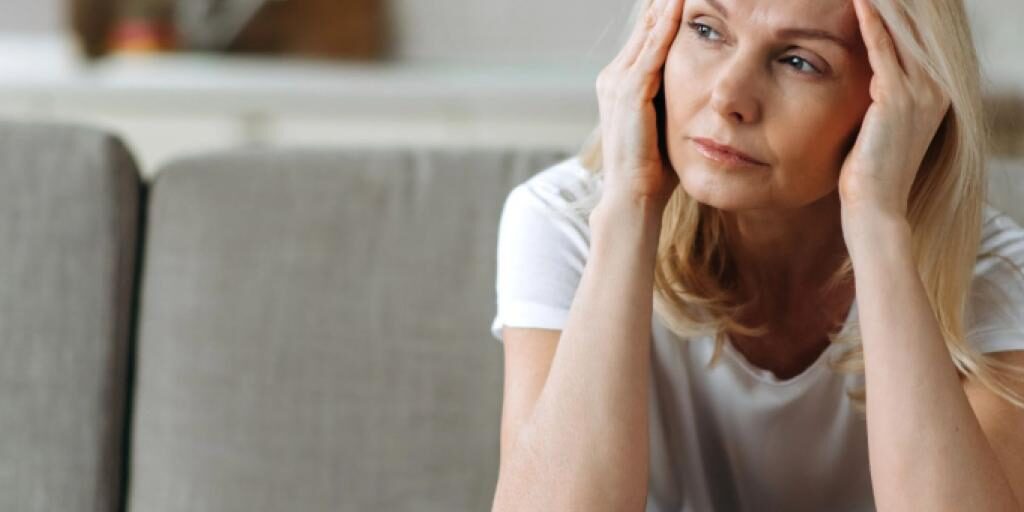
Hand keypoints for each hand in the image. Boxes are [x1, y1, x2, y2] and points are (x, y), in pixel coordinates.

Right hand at [594, 0, 683, 212]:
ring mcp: (617, 83)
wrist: (633, 195)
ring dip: (667, 5)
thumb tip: (703, 86)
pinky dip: (667, 26)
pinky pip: (652, 51)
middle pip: (645, 26)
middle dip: (666, 2)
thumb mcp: (666, 123)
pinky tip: (680, 5)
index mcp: (620, 83)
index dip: (666, 13)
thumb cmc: (654, 168)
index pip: (647, 37)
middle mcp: (613, 77)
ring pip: (648, 31)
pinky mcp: (629, 92)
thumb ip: (674, 99)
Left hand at [838, 0, 950, 219]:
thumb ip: (881, 98)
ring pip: (901, 33)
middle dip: (896, 4)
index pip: (918, 41)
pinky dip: (871, 24)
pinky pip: (883, 50)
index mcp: (936, 95)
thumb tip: (866, 79)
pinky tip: (859, 1)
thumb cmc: (870, 173)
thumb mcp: (881, 127)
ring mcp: (920, 93)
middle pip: (914, 30)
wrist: (876, 207)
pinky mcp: (897, 98)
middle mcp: (935, 89)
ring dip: (883, 5)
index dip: (901, 15)